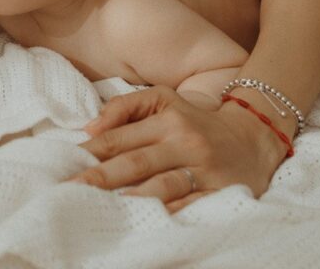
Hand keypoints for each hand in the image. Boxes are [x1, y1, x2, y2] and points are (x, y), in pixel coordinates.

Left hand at [71, 86, 285, 212]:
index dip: (90, 152)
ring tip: (101, 207)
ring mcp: (203, 169)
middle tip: (70, 190)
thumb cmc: (196, 120)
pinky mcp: (220, 192)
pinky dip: (165, 214)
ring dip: (130, 198)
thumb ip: (126, 106)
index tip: (64, 165)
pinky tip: (143, 221)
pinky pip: (188, 206)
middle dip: (100, 178)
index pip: (120, 138)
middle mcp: (184, 142)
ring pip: (161, 185)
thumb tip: (91, 128)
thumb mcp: (164, 98)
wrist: (255, 136)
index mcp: (167, 119)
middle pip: (135, 162)